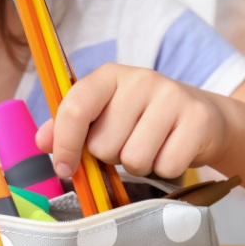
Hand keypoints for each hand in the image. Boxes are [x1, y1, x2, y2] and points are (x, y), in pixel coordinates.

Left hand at [35, 63, 228, 179]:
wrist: (203, 119)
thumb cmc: (143, 120)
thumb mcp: (105, 116)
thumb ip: (69, 127)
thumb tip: (41, 142)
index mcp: (109, 75)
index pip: (75, 107)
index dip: (64, 143)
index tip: (63, 168)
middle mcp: (141, 79)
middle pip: (104, 144)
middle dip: (111, 156)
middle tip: (128, 143)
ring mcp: (172, 97)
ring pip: (134, 159)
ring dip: (138, 165)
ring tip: (151, 148)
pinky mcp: (197, 120)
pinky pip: (166, 166)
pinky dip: (165, 169)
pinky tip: (172, 151)